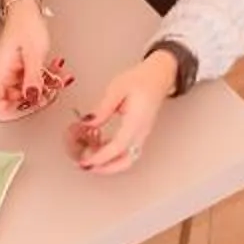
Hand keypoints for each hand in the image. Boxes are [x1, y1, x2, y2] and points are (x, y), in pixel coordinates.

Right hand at [0, 0, 64, 121]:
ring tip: (57, 78)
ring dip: (44, 87)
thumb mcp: (34, 53)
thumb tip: (32, 98)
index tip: (28, 107)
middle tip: (49, 93)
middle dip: (34, 99)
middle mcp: (5, 73)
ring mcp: (14, 70)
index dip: (10, 109)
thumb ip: (33, 78)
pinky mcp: (23, 66)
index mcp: (1, 71)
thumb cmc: (26, 23)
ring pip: (27, 90)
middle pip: (14, 100)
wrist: (26, 7)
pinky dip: (46, 78)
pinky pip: (33, 79)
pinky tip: (56, 70)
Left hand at [70, 58, 174, 174]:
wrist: (159, 76)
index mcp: (136, 121)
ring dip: (108, 163)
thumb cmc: (140, 79)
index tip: (85, 160)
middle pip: (125, 161)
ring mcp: (141, 134)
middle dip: (105, 168)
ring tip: (89, 156)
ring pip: (126, 159)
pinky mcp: (139, 133)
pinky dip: (111, 154)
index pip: (118, 146)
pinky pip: (126, 151)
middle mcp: (141, 132)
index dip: (100, 156)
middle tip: (86, 165)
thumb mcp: (117, 88)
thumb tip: (87, 123)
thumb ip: (102, 108)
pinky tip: (98, 145)